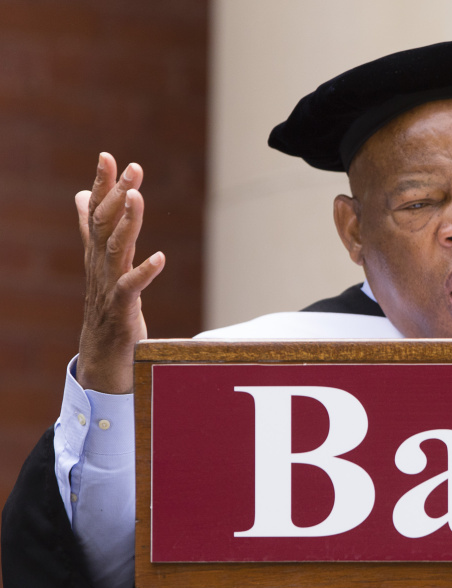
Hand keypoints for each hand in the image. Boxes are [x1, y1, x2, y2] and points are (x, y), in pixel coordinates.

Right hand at [75, 153, 164, 393]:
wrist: (103, 355)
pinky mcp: (121, 310)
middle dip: (117, 194)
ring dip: (128, 222)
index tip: (107, 155)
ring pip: (115, 248)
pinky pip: (131, 288)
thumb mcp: (102, 264)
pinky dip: (144, 272)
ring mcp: (109, 287)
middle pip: (106, 224)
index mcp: (98, 254)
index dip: (100, 185)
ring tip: (137, 197)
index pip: (96, 213)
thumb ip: (93, 229)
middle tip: (132, 168)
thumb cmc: (106, 308)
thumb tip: (79, 195)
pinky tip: (160, 257)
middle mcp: (100, 266)